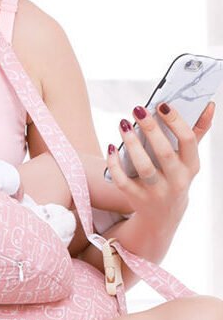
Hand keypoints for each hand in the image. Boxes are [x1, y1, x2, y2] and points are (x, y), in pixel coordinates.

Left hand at [105, 101, 214, 235]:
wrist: (163, 215)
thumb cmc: (175, 176)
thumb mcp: (189, 159)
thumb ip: (197, 132)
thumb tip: (208, 104)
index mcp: (191, 166)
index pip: (188, 141)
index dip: (176, 121)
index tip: (162, 104)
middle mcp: (176, 181)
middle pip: (164, 153)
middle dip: (151, 129)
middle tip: (138, 109)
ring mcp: (156, 191)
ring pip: (143, 167)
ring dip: (132, 144)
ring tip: (123, 124)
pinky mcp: (136, 198)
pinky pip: (123, 180)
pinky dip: (115, 163)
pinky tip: (111, 147)